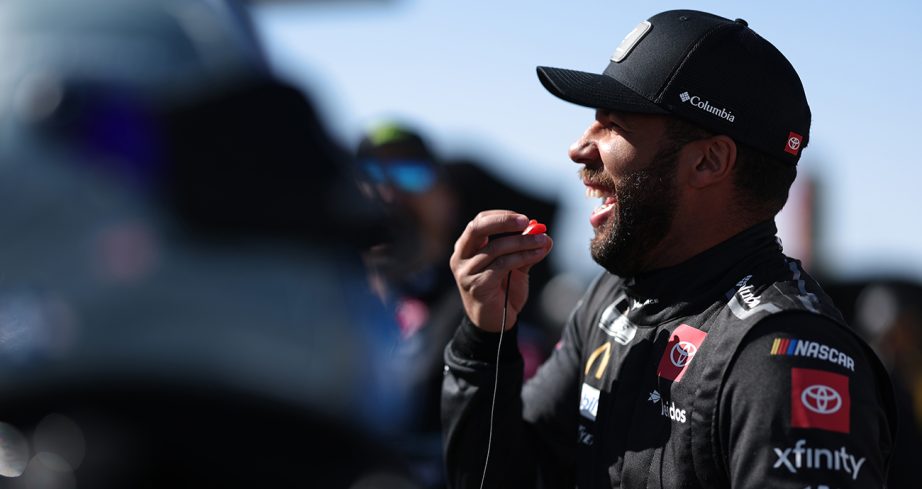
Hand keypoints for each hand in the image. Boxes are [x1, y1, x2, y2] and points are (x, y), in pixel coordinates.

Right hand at [450, 210, 552, 331]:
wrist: (495, 324)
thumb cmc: (502, 293)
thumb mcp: (515, 268)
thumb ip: (525, 251)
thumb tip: (545, 237)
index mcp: (466, 248)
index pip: (479, 222)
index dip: (501, 216)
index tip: (524, 219)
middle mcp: (460, 258)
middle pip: (478, 228)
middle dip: (504, 221)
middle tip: (527, 221)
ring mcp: (466, 272)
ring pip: (496, 248)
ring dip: (523, 241)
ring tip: (542, 241)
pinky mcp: (477, 286)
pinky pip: (503, 265)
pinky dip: (523, 256)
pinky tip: (538, 254)